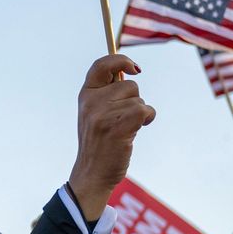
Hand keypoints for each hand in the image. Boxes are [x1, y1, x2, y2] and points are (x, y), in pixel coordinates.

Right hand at [65, 54, 155, 217]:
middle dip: (134, 100)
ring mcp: (104, 114)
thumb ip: (107, 92)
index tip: (135, 68)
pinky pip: (145, 110)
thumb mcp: (95, 112)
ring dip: (140, 112)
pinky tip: (137, 130)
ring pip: (139, 99)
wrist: (92, 173)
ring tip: (127, 128)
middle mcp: (92, 102)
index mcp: (85, 95)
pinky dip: (147, 119)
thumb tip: (129, 71)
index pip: (102, 65)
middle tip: (123, 118)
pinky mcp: (119, 126)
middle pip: (130, 85)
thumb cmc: (99, 142)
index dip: (121, 60)